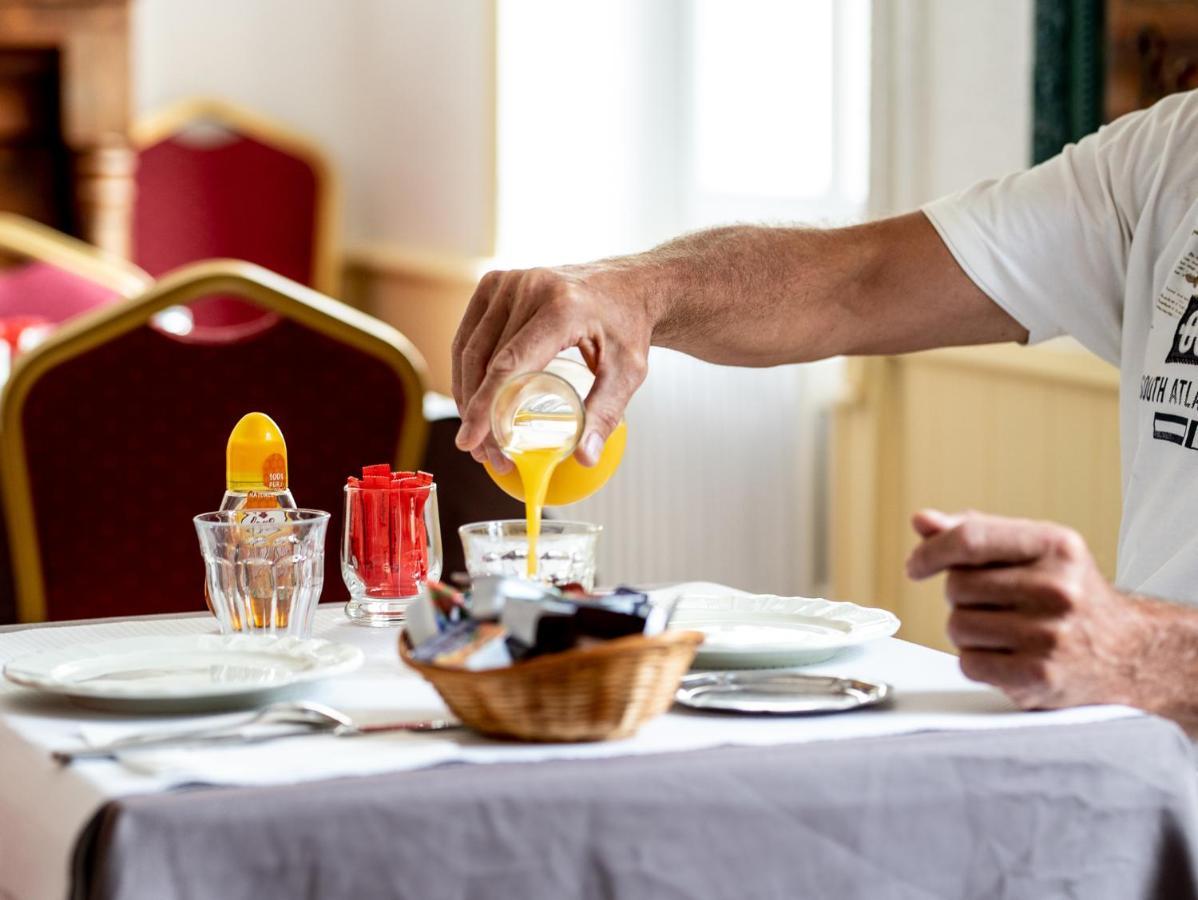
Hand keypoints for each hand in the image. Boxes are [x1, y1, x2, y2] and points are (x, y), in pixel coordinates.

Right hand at [451, 264, 651, 471]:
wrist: (628, 286)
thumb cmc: (628, 328)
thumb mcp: (628, 373)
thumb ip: (605, 414)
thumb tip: (584, 457)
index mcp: (562, 307)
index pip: (510, 362)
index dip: (485, 404)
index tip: (471, 439)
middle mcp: (530, 287)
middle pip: (485, 359)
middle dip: (477, 411)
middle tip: (483, 453)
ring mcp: (509, 281)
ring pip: (469, 348)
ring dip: (465, 394)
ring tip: (476, 435)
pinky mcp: (496, 282)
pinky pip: (469, 334)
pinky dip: (465, 370)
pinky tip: (472, 400)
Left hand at [905, 509, 1147, 710]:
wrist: (1127, 652)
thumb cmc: (1067, 594)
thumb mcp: (1033, 550)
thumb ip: (975, 533)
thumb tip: (922, 521)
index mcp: (1054, 545)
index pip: (970, 539)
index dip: (931, 552)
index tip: (916, 565)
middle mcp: (1057, 588)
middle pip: (957, 586)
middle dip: (962, 596)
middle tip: (994, 603)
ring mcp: (1050, 635)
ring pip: (957, 626)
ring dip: (967, 631)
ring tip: (1005, 630)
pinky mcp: (1040, 677)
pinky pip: (969, 664)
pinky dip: (977, 661)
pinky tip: (1007, 656)